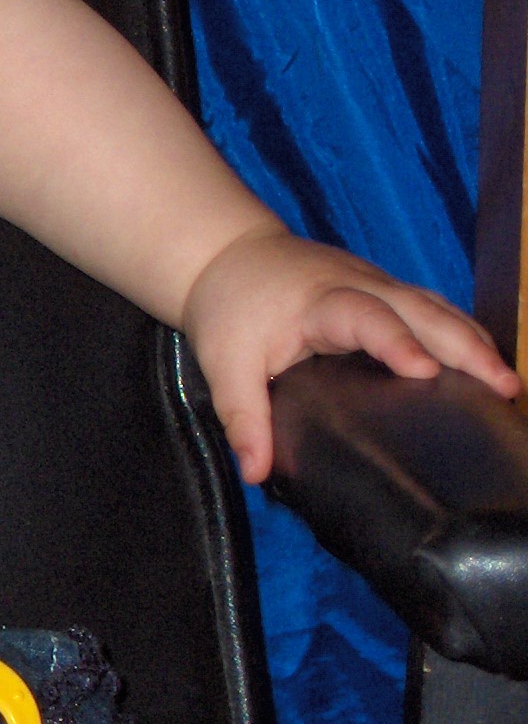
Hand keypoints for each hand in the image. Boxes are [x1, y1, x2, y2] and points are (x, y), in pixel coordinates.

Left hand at [181, 224, 518, 482]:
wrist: (229, 252)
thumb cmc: (229, 305)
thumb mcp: (224, 363)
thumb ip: (242, 416)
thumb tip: (255, 471)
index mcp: (321, 301)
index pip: (365, 318)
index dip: (396, 343)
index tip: (423, 372)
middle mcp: (360, 286)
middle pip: (423, 310)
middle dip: (465, 346)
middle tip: (503, 387)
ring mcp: (379, 284)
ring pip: (438, 308)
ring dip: (474, 342)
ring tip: (508, 385)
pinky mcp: (387, 291)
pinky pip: (434, 310)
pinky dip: (463, 335)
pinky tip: (487, 367)